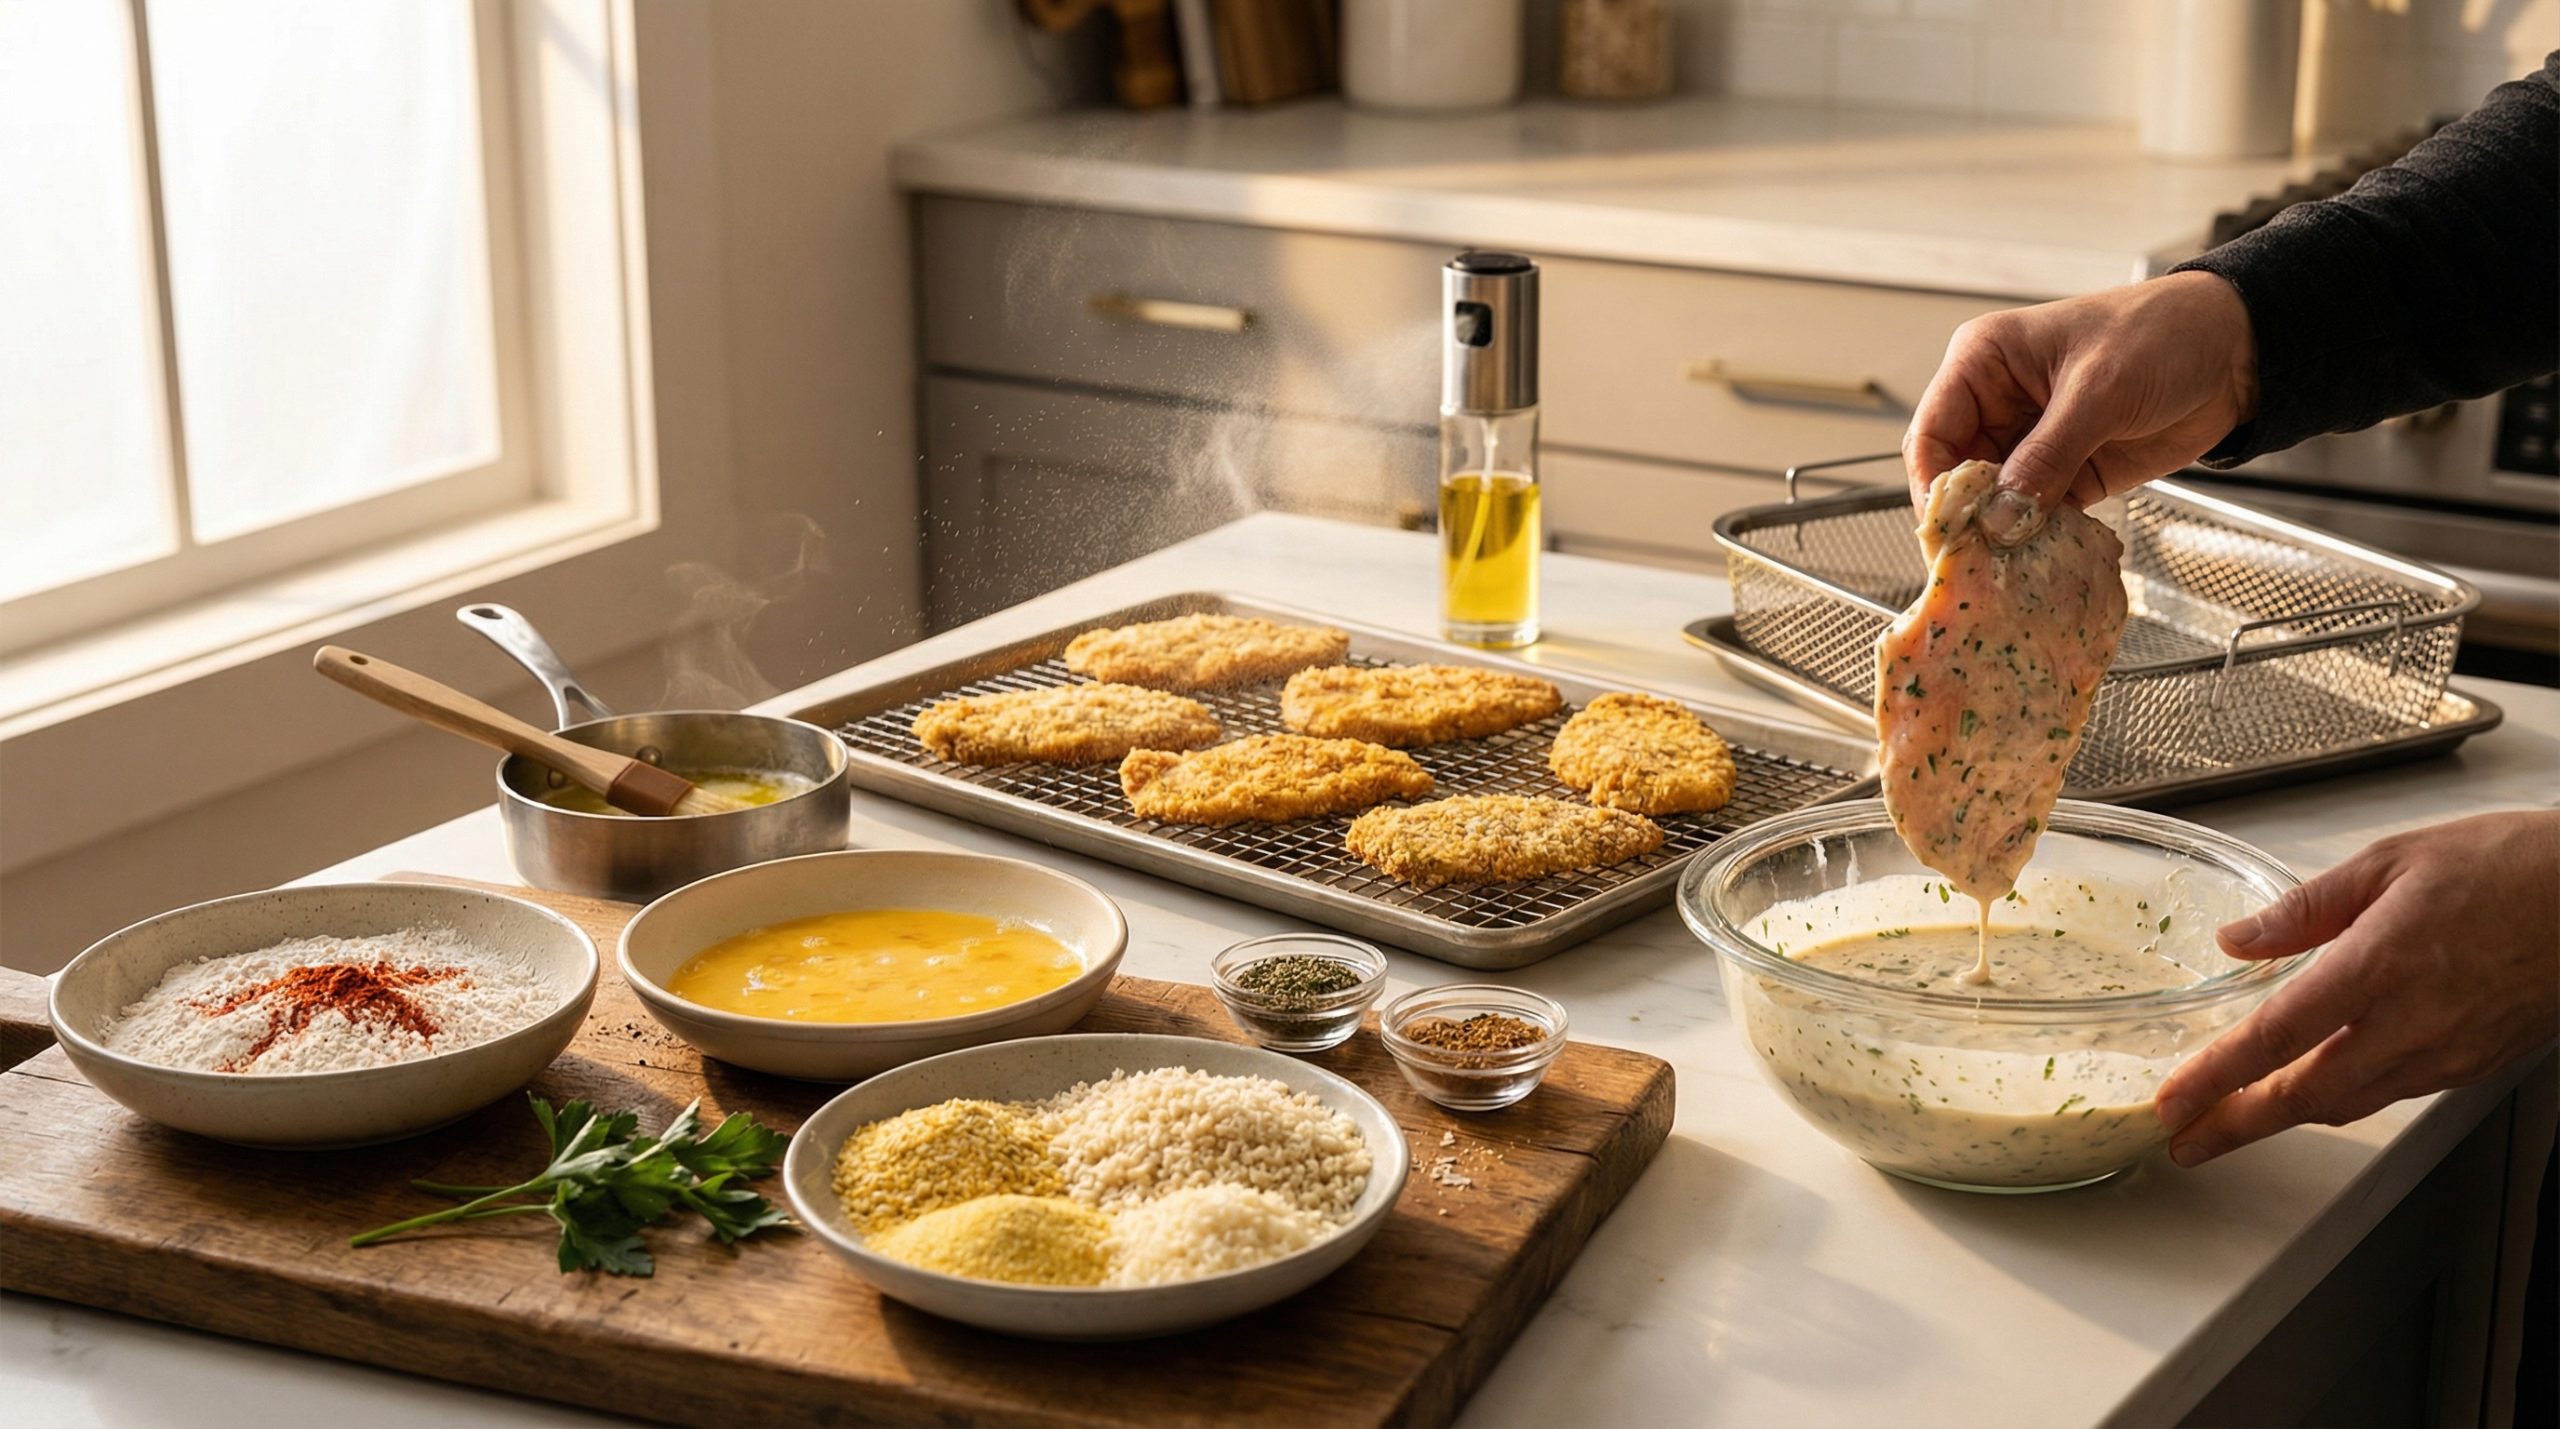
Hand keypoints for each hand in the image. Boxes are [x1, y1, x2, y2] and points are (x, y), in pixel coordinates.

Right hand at [1903, 271, 2258, 544]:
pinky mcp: (2067, 474)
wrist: (2238, 349)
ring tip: (2007, 572)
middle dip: (1968, 520)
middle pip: (1957, 477)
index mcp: (1984, 365)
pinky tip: (2042, 563)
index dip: (1935, 485)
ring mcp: (2032, 444)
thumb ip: (2047, 457)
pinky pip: (2036, 516)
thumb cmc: (2163, 335)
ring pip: (1995, 504)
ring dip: (2002, 537)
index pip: (1932, 434)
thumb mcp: (2099, 391)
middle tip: (1975, 565)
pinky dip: (2038, 541)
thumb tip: (2000, 520)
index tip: (1947, 532)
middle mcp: (1998, 406)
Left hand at [2153, 811, 2559, 1166]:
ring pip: (2347, 1103)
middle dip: (2235, 1125)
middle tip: (2183, 1140)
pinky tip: (2310, 1090)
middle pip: (2305, 1095)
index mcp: (2381, 964)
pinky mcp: (2473, 1066)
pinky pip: (2390, 1094)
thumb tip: (2238, 940)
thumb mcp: (2391, 861)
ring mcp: (2447, 1053)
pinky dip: (2339, 1099)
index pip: (2278, 1035)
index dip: (2218, 1076)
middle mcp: (2412, 1022)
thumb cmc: (2508, 866)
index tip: (2172, 1102)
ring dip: (2283, 1118)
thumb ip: (2305, 907)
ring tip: (2230, 1122)